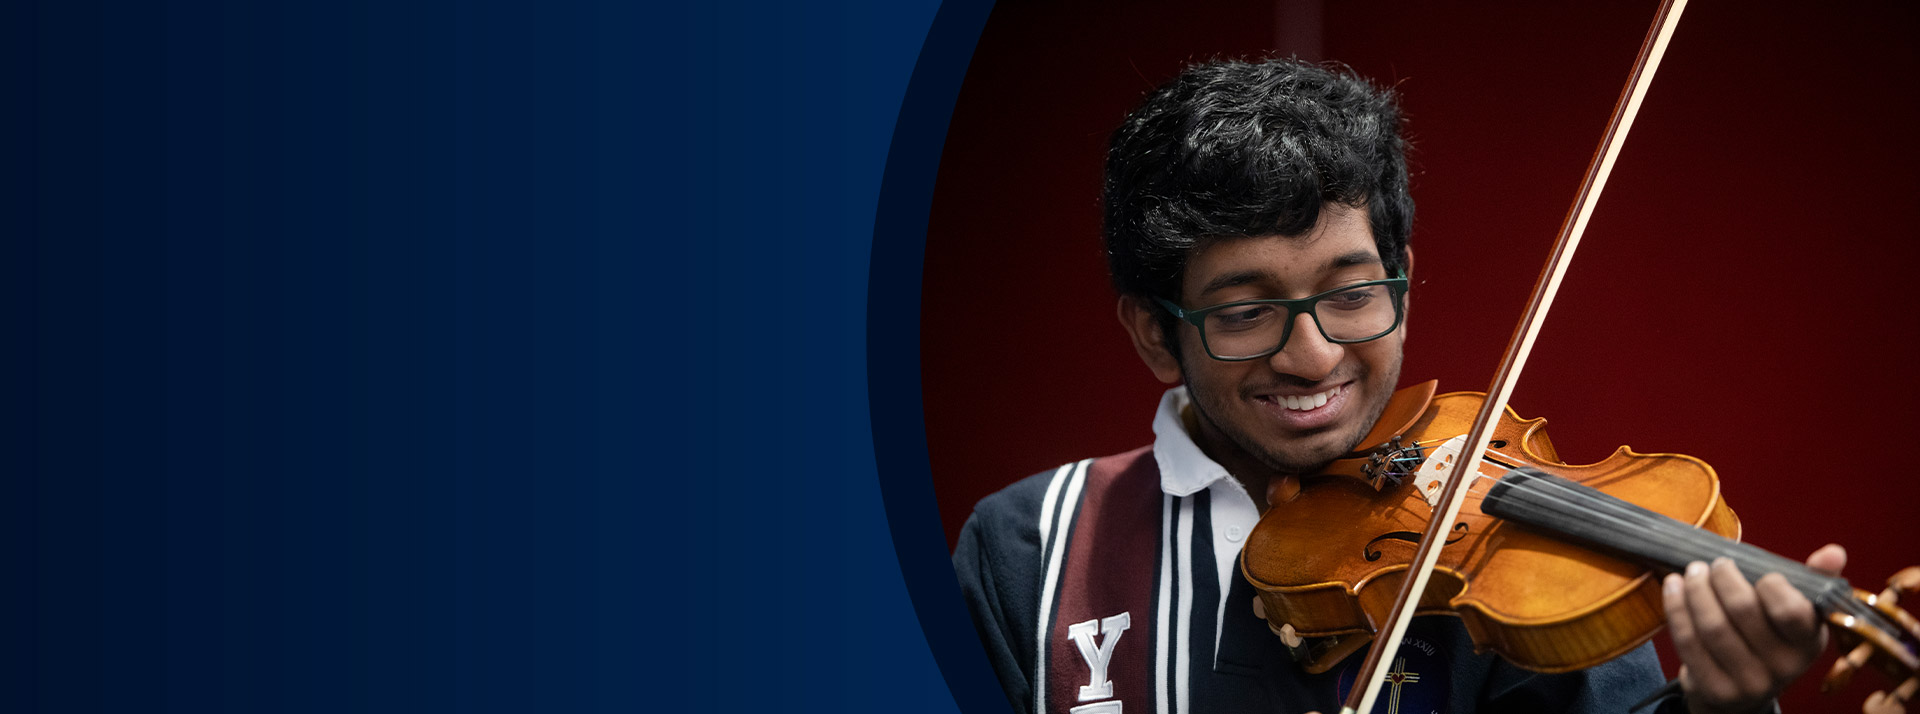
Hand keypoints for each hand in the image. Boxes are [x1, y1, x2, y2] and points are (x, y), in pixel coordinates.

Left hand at [1664, 544, 1845, 713]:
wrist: (1744, 692)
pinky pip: (1687, 641)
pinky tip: (1673, 587)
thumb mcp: (1799, 613)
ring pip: (1712, 626)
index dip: (1771, 585)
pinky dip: (1676, 608)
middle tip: (1714, 564)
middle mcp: (1783, 667)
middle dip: (1722, 578)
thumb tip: (1834, 551)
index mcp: (1808, 643)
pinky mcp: (1715, 689)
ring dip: (1695, 590)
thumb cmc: (1771, 637)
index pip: (1791, 611)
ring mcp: (1748, 682)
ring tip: (1692, 572)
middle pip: (1742, 611)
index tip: (1761, 573)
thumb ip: (1815, 580)